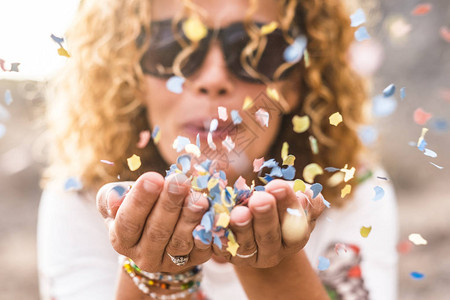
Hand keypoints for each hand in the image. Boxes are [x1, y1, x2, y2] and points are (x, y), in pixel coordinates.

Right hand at [96, 172, 211, 272]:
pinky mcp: (195, 260)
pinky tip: (214, 214)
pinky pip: (203, 248)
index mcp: (121, 240)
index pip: (128, 221)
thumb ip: (111, 197)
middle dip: (169, 204)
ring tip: (198, 197)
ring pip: (180, 242)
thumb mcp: (117, 198)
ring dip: (190, 218)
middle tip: (180, 181)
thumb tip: (117, 196)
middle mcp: (144, 256)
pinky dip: (209, 231)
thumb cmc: (135, 205)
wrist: (158, 227)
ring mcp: (171, 262)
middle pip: (157, 232)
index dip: (140, 200)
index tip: (153, 177)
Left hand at [212, 179, 325, 267]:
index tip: (278, 185)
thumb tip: (304, 197)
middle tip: (261, 198)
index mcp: (294, 238)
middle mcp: (272, 252)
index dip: (288, 206)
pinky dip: (216, 231)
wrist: (252, 212)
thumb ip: (307, 198)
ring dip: (241, 227)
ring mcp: (248, 255)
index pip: (295, 225)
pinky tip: (214, 217)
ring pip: (245, 244)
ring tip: (239, 211)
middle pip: (269, 237)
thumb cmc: (280, 201)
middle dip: (265, 217)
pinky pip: (220, 244)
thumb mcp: (298, 198)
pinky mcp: (226, 253)